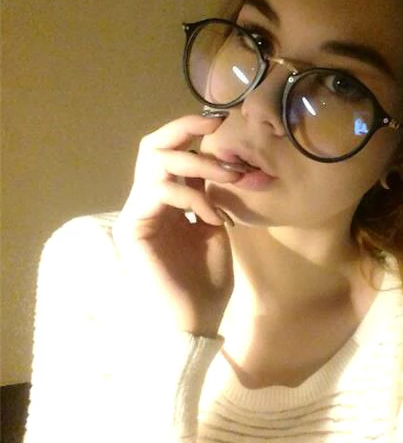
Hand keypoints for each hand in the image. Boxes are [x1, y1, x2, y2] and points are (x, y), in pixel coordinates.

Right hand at [112, 114, 239, 336]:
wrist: (196, 320)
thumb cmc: (206, 279)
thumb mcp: (215, 227)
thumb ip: (210, 195)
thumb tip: (218, 163)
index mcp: (165, 200)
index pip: (169, 152)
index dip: (190, 131)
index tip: (220, 122)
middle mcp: (145, 201)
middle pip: (150, 146)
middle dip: (184, 129)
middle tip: (216, 128)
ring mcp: (136, 214)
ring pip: (155, 162)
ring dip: (198, 163)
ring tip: (230, 177)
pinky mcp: (132, 228)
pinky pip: (158, 191)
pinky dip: (192, 195)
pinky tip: (213, 216)